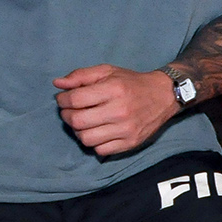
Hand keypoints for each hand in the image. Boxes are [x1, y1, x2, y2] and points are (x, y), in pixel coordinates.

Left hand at [53, 66, 178, 157]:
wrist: (164, 96)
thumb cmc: (131, 82)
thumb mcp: (107, 71)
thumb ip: (81, 76)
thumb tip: (57, 84)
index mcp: (113, 89)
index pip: (75, 100)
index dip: (62, 100)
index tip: (64, 99)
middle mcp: (120, 110)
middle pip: (77, 121)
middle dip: (67, 116)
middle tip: (70, 111)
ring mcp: (126, 129)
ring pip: (86, 139)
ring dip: (79, 131)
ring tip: (84, 122)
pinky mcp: (131, 143)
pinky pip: (100, 150)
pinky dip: (95, 142)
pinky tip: (99, 131)